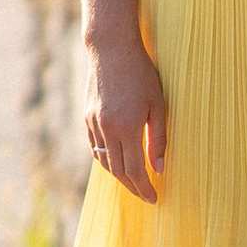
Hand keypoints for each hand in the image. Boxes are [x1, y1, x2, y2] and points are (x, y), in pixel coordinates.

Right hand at [83, 30, 167, 203]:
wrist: (111, 49)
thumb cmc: (141, 73)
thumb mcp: (158, 104)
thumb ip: (158, 138)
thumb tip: (159, 168)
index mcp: (127, 127)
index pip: (135, 170)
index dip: (144, 188)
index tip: (154, 198)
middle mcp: (107, 129)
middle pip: (117, 171)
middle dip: (132, 187)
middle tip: (145, 194)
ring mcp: (94, 123)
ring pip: (104, 161)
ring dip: (118, 175)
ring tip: (133, 180)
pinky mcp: (87, 117)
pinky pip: (95, 146)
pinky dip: (106, 158)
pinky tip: (117, 159)